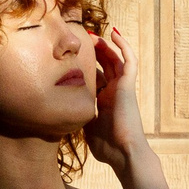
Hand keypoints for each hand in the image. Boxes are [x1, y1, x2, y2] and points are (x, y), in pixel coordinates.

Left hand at [81, 24, 149, 173]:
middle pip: (105, 65)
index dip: (86, 65)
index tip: (71, 56)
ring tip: (92, 34)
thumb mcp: (86, 127)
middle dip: (94, 52)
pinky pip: (129, 60)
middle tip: (80, 39)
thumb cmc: (106, 147)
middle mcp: (113, 91)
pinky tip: (114, 34)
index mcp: (103, 101)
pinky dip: (123, 46)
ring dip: (105, 46)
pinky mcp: (128, 85)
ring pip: (116, 59)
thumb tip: (60, 113)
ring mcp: (122, 87)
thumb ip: (78, 116)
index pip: (95, 77)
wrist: (123, 154)